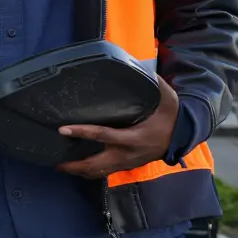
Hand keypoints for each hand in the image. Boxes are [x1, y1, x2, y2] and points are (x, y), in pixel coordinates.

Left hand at [56, 75, 180, 179]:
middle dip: (75, 165)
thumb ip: (151, 83)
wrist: (183, 137)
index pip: (103, 135)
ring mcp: (127, 163)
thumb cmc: (170, 116)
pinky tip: (77, 166)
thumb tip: (134, 64)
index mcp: (134, 137)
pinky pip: (105, 172)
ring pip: (99, 172)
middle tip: (55, 161)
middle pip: (96, 164)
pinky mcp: (126, 166)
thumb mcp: (165, 98)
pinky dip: (90, 171)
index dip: (82, 132)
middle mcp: (128, 154)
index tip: (63, 129)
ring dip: (79, 171)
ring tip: (60, 166)